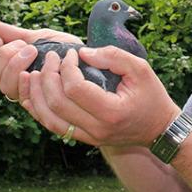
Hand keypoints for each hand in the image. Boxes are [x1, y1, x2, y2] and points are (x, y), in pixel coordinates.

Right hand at [0, 22, 80, 99]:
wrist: (85, 60)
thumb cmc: (62, 48)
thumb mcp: (39, 37)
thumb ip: (16, 34)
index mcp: (6, 64)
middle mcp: (11, 80)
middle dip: (3, 57)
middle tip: (24, 46)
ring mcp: (23, 92)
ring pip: (4, 86)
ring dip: (15, 65)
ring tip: (34, 52)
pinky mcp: (37, 101)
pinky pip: (22, 96)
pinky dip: (27, 82)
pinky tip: (38, 69)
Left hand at [20, 47, 179, 146]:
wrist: (159, 129)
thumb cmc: (152, 96)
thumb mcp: (140, 69)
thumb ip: (113, 57)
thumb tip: (83, 52)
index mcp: (111, 112)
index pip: (75, 89)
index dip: (67, 67)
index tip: (71, 53)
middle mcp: (97, 129)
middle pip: (57, 103)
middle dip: (47, 76)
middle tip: (50, 58)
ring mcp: (89, 137)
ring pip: (48, 119)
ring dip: (35, 95)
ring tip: (31, 74)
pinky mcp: (84, 138)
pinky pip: (53, 126)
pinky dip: (38, 110)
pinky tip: (32, 93)